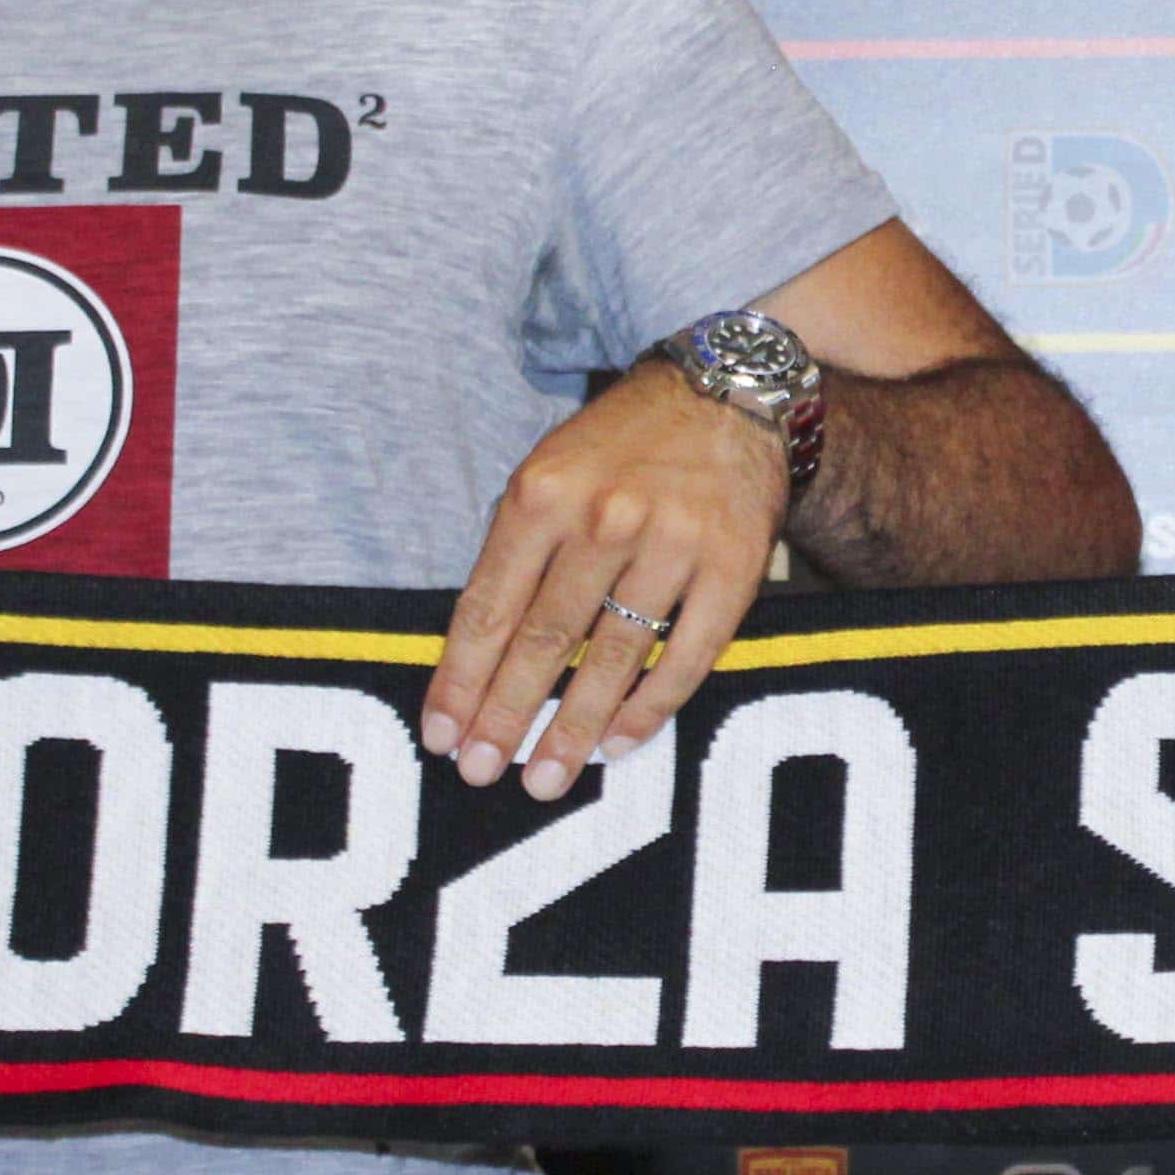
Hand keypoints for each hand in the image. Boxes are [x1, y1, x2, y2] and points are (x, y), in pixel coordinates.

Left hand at [423, 371, 787, 799]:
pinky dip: (650, 708)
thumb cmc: (621, 448)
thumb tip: (476, 658)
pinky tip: (618, 745)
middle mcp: (605, 517)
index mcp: (543, 493)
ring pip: (613, 657)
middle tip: (480, 772)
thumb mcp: (550, 473)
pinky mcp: (733, 567)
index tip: (441, 735)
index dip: (460, 678)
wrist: (728, 395)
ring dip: (573, 727)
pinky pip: (687, 656)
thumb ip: (515, 552)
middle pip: (545, 639)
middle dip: (506, 714)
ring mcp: (674, 543)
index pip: (490, 605)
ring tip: (544, 779)